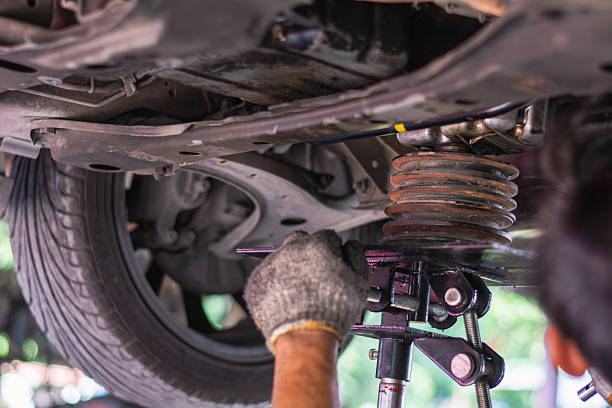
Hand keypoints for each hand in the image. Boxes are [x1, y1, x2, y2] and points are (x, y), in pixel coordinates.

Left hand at [244, 230, 367, 351]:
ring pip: (282, 259)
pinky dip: (275, 286)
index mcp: (317, 245)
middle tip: (317, 276)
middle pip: (301, 242)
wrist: (305, 337)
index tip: (334, 261)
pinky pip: (267, 278)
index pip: (328, 237)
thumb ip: (357, 257)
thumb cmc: (332, 312)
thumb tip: (352, 247)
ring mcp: (270, 266)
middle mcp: (291, 250)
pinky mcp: (256, 283)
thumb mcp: (359, 282)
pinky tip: (288, 300)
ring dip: (291, 269)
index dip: (334, 250)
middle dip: (310, 254)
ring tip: (301, 292)